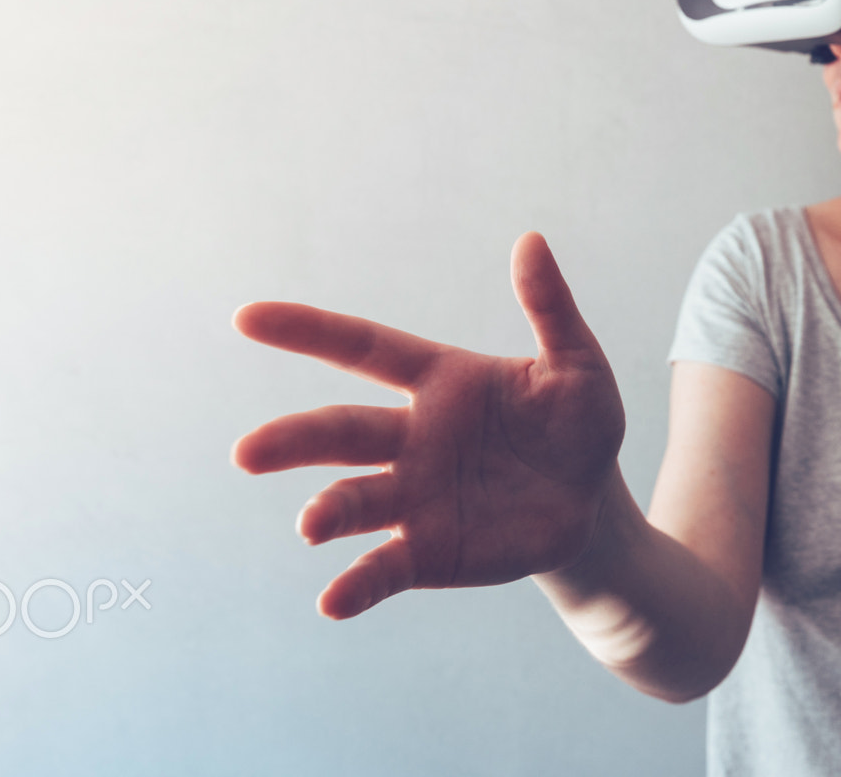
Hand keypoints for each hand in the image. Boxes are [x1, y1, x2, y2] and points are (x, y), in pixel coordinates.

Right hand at [231, 233, 625, 618]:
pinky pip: (382, 569)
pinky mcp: (426, 553)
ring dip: (327, 511)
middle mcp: (411, 438)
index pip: (364, 348)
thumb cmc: (579, 424)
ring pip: (354, 501)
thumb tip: (530, 240)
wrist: (593, 506)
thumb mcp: (577, 364)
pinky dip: (355, 585)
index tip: (247, 318)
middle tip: (246, 453)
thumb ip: (549, 308)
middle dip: (293, 440)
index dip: (308, 331)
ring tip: (309, 524)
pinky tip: (331, 601)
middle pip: (341, 430)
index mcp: (440, 382)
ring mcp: (413, 498)